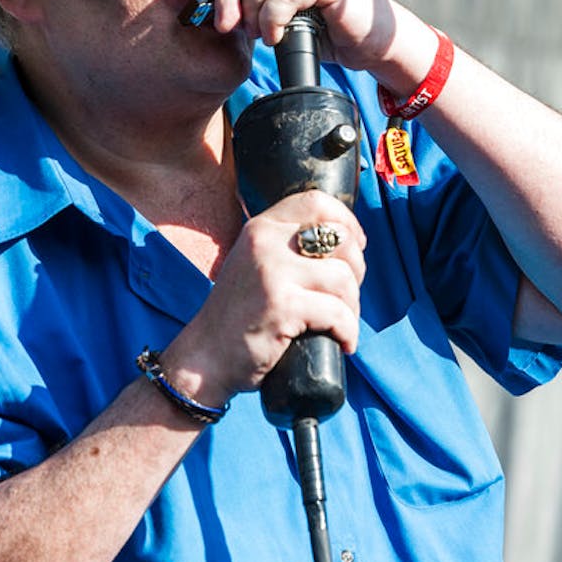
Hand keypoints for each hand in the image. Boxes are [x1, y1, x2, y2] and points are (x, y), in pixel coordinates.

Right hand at [160, 190, 366, 406]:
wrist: (204, 359)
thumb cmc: (240, 318)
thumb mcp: (256, 265)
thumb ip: (287, 247)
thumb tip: (347, 242)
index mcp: (260, 228)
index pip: (317, 202)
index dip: (347, 221)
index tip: (356, 245)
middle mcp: (265, 242)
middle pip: (340, 239)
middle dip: (357, 270)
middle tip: (346, 297)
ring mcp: (272, 272)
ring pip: (344, 277)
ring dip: (353, 306)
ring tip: (341, 325)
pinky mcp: (281, 305)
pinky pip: (337, 313)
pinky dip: (348, 332)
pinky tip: (342, 343)